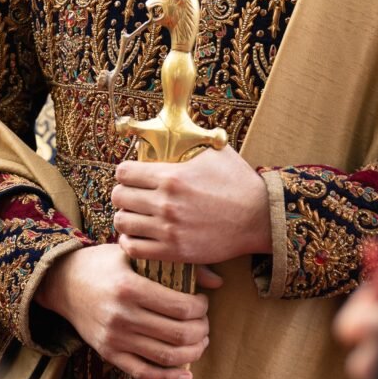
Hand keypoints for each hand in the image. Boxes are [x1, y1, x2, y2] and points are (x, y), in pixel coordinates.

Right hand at [35, 244, 220, 378]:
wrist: (63, 282)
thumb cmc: (104, 263)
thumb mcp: (135, 254)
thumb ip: (176, 265)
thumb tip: (217, 282)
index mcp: (130, 287)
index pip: (180, 307)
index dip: (201, 308)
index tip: (203, 302)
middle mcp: (122, 316)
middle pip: (178, 334)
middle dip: (201, 330)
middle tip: (205, 322)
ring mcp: (114, 339)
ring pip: (165, 357)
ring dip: (192, 353)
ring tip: (200, 341)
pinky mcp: (108, 354)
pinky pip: (144, 373)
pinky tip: (187, 375)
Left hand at [111, 145, 271, 263]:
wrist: (259, 217)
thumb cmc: (238, 182)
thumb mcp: (215, 151)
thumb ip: (191, 141)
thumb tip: (177, 127)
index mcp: (171, 176)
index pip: (124, 172)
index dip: (125, 172)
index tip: (132, 175)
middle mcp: (165, 202)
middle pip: (118, 196)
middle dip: (123, 193)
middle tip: (132, 195)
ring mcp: (168, 229)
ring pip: (122, 223)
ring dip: (125, 217)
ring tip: (135, 215)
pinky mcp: (174, 251)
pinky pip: (134, 249)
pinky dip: (131, 242)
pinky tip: (140, 235)